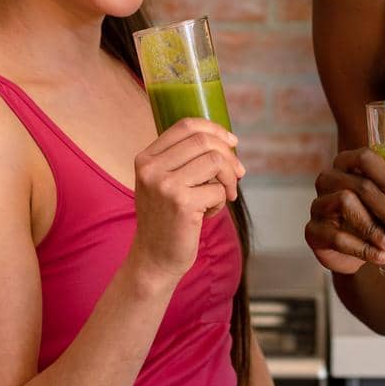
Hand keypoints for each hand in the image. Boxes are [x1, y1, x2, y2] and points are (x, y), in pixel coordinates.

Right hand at [127, 118, 241, 285]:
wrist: (154, 259)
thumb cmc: (166, 219)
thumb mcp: (163, 182)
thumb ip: (184, 159)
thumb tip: (228, 141)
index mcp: (146, 158)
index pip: (186, 125)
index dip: (214, 129)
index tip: (232, 142)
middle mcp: (151, 168)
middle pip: (204, 141)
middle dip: (229, 156)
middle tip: (238, 174)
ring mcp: (165, 185)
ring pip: (215, 161)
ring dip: (228, 179)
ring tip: (224, 195)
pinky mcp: (182, 203)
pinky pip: (218, 189)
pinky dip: (221, 201)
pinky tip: (208, 214)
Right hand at [305, 149, 384, 274]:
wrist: (356, 247)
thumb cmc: (380, 215)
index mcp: (352, 162)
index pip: (365, 157)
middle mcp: (331, 177)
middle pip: (360, 187)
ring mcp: (319, 203)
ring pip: (345, 206)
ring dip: (374, 229)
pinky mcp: (313, 230)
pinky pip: (335, 236)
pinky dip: (360, 248)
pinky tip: (381, 257)